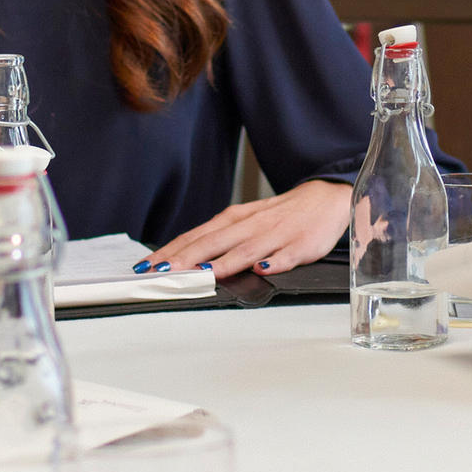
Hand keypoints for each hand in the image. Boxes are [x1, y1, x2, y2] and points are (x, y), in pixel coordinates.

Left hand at [153, 178, 352, 276]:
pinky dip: (275, 262)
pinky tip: (263, 269)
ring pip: (245, 249)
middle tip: (162, 271)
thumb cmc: (280, 215)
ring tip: (202, 273)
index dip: (170, 252)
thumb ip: (218, 240)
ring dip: (223, 262)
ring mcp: (275, 235)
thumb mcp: (244, 222)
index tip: (147, 266)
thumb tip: (185, 259)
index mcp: (233, 220)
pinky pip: (286, 255)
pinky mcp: (299, 245)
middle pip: (213, 242)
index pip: (195, 236)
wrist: (324, 198)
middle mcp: (249, 226)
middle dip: (185, 258)